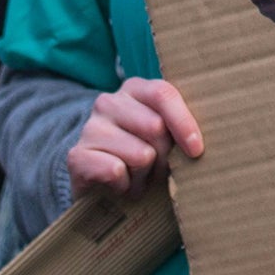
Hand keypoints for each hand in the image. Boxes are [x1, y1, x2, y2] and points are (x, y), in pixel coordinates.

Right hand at [67, 77, 204, 197]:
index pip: (163, 94)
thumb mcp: (165, 137)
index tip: (196, 150)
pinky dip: (125, 185)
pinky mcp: (76, 155)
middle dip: (164, 156)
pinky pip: (116, 171)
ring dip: (145, 175)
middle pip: (155, 127)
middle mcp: (109, 102)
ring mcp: (90, 127)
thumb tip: (197, 144)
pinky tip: (119, 184)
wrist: (100, 184)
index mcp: (135, 89)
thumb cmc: (144, 156)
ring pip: (140, 154)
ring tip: (137, 177)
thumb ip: (179, 129)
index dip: (183, 122)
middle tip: (157, 168)